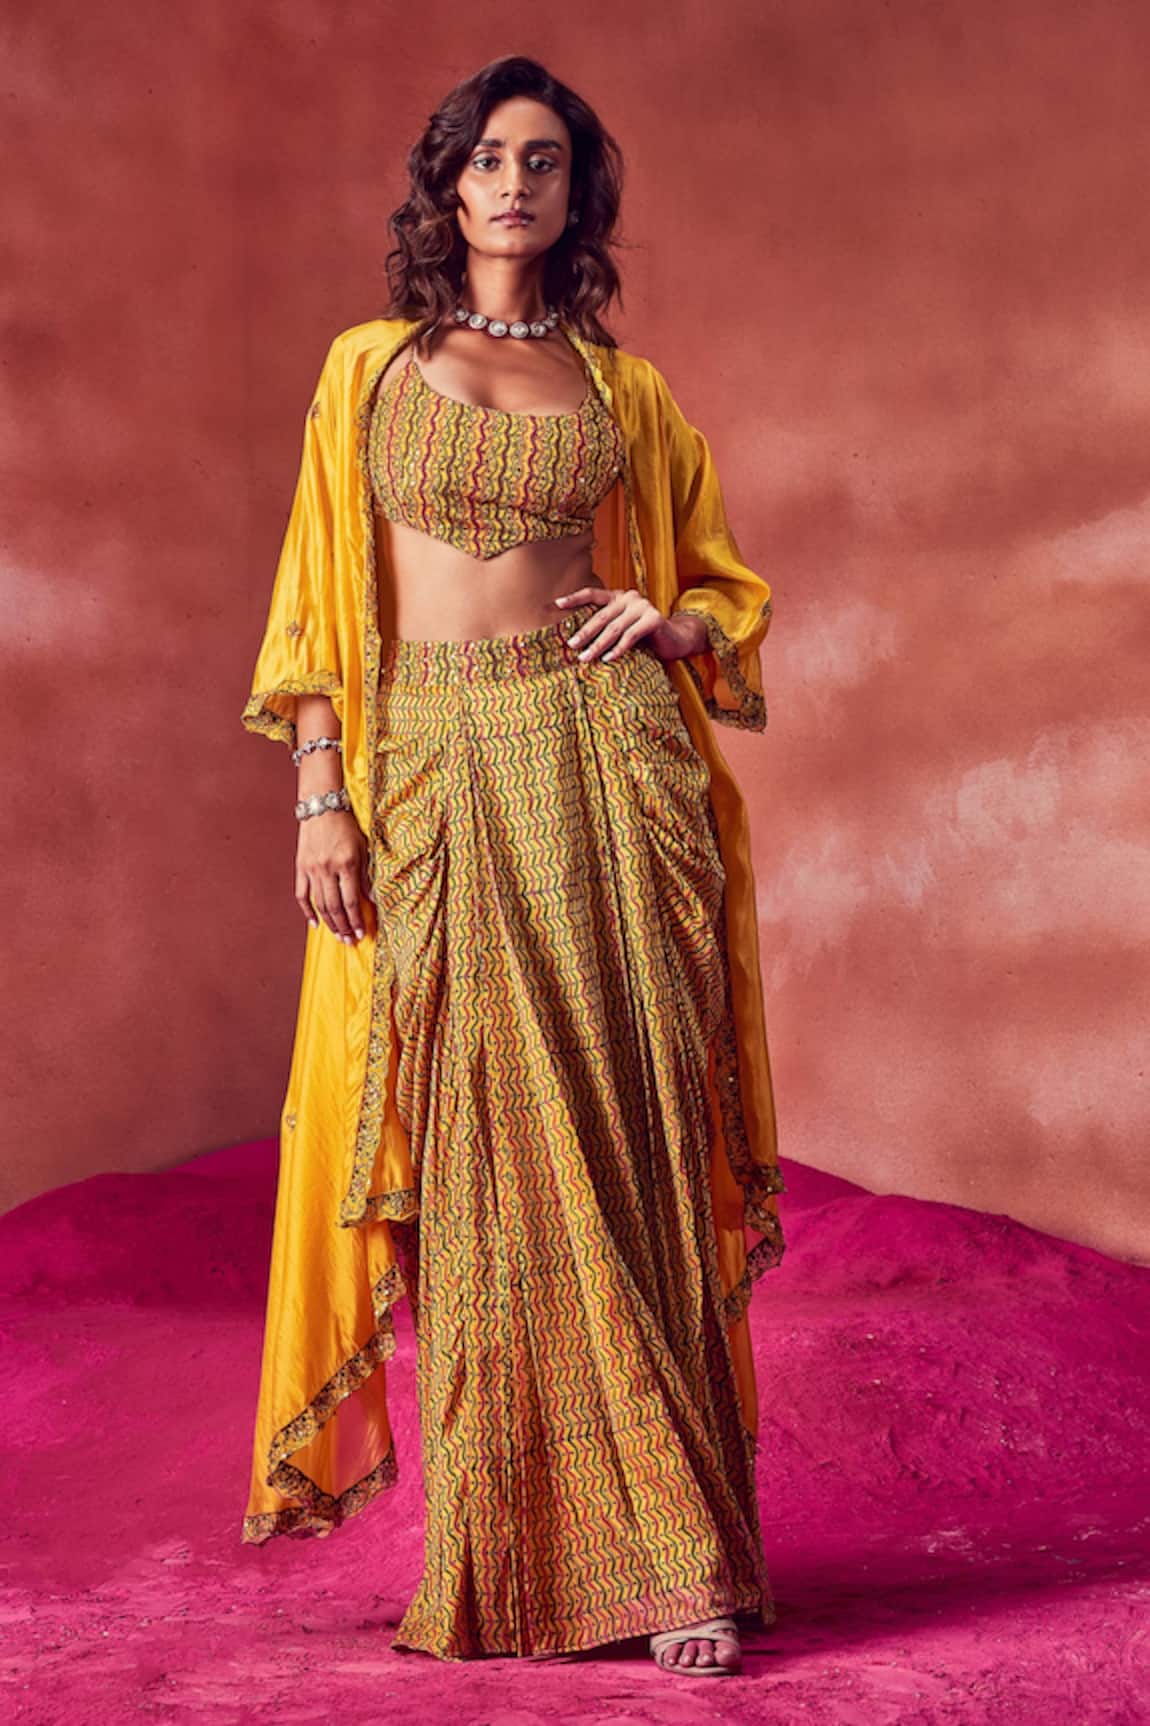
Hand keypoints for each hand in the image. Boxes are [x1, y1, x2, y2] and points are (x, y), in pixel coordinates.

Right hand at [295, 810, 370, 942]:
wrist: (322, 807)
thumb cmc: (346, 827)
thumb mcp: (363, 848)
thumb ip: (366, 875)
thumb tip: (372, 900)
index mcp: (346, 864)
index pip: (352, 901)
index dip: (357, 920)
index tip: (362, 933)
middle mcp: (327, 868)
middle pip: (335, 907)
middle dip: (344, 927)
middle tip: (350, 941)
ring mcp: (312, 869)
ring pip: (319, 904)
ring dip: (329, 923)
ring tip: (338, 936)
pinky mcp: (301, 867)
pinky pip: (302, 895)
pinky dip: (308, 911)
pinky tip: (315, 924)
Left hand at [556, 588, 705, 662]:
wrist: (676, 639)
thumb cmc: (644, 637)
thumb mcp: (622, 628)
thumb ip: (606, 627)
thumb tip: (576, 640)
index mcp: (618, 597)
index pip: (593, 594)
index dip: (574, 598)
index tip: (556, 604)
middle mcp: (630, 597)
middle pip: (601, 616)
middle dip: (585, 632)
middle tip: (572, 645)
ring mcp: (643, 606)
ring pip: (614, 628)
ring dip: (598, 645)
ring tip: (585, 658)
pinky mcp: (654, 619)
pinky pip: (631, 636)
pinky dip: (618, 649)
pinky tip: (608, 660)